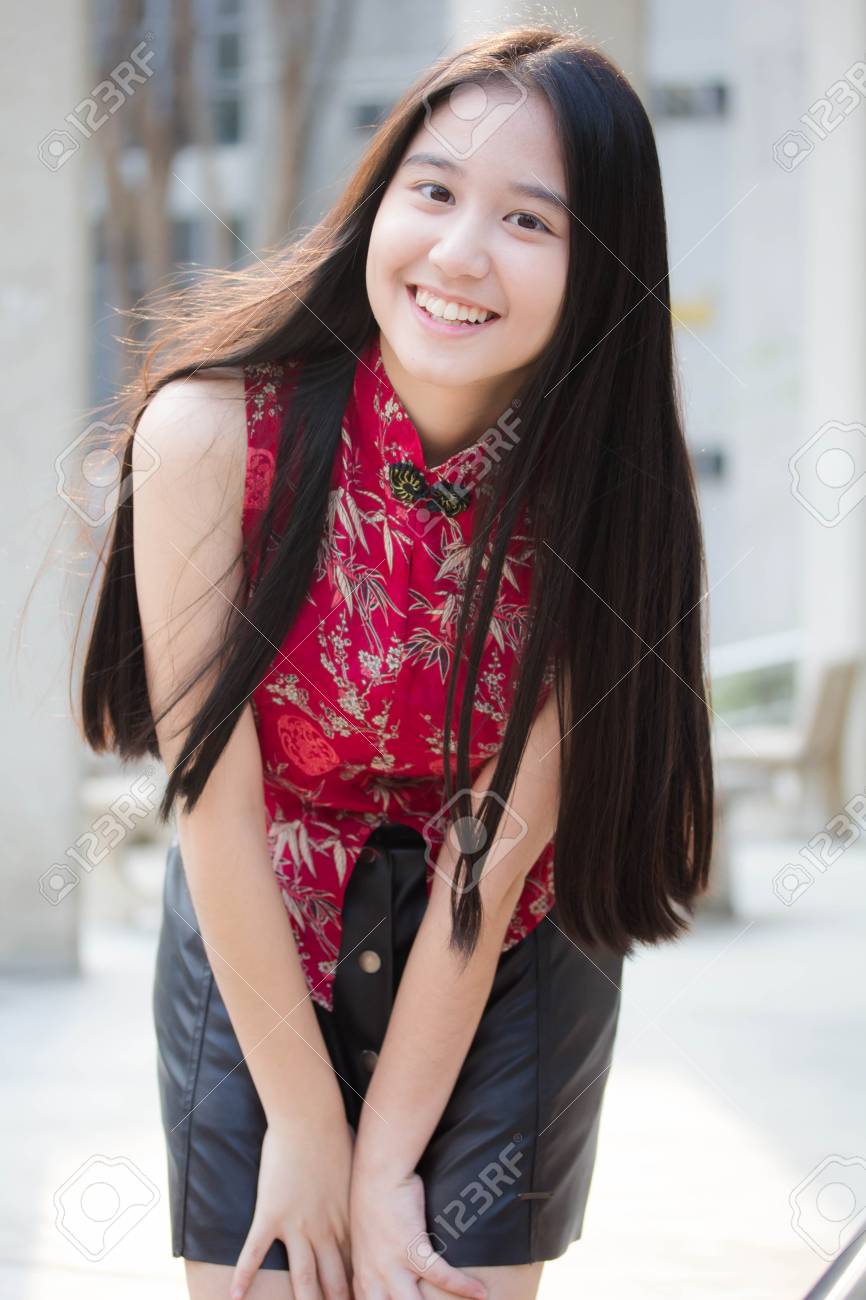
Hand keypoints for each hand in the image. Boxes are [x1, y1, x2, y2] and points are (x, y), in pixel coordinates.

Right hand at [230, 1117, 354, 1299]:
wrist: (311, 1117)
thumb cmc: (336, 1136)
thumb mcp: (356, 1170)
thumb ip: (359, 1191)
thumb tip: (371, 1192)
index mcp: (347, 1220)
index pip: (354, 1268)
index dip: (356, 1291)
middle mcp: (325, 1230)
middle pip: (333, 1282)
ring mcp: (297, 1225)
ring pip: (302, 1278)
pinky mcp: (271, 1214)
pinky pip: (254, 1253)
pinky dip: (243, 1277)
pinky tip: (234, 1298)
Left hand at [350, 1166, 486, 1299]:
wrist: (378, 1173)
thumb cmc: (373, 1200)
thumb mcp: (366, 1238)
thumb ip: (373, 1260)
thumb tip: (388, 1271)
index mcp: (362, 1274)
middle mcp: (374, 1276)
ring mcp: (392, 1265)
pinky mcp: (412, 1248)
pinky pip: (441, 1275)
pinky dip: (463, 1286)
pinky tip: (481, 1292)